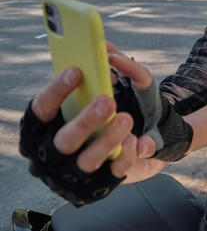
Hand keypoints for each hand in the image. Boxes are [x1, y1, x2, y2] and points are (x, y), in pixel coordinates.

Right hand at [19, 43, 156, 205]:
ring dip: (107, 139)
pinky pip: (112, 173)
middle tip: (107, 101)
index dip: (56, 90)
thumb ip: (104, 73)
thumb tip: (110, 53)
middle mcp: (54, 152)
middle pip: (64, 140)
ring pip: (87, 161)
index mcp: (46, 127)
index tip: (77, 70)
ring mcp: (76, 171)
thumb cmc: (105, 113)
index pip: (41, 109)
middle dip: (86, 120)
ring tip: (126, 119)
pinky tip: (135, 140)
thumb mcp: (102, 92)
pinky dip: (125, 155)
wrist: (132, 143)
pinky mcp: (101, 183)